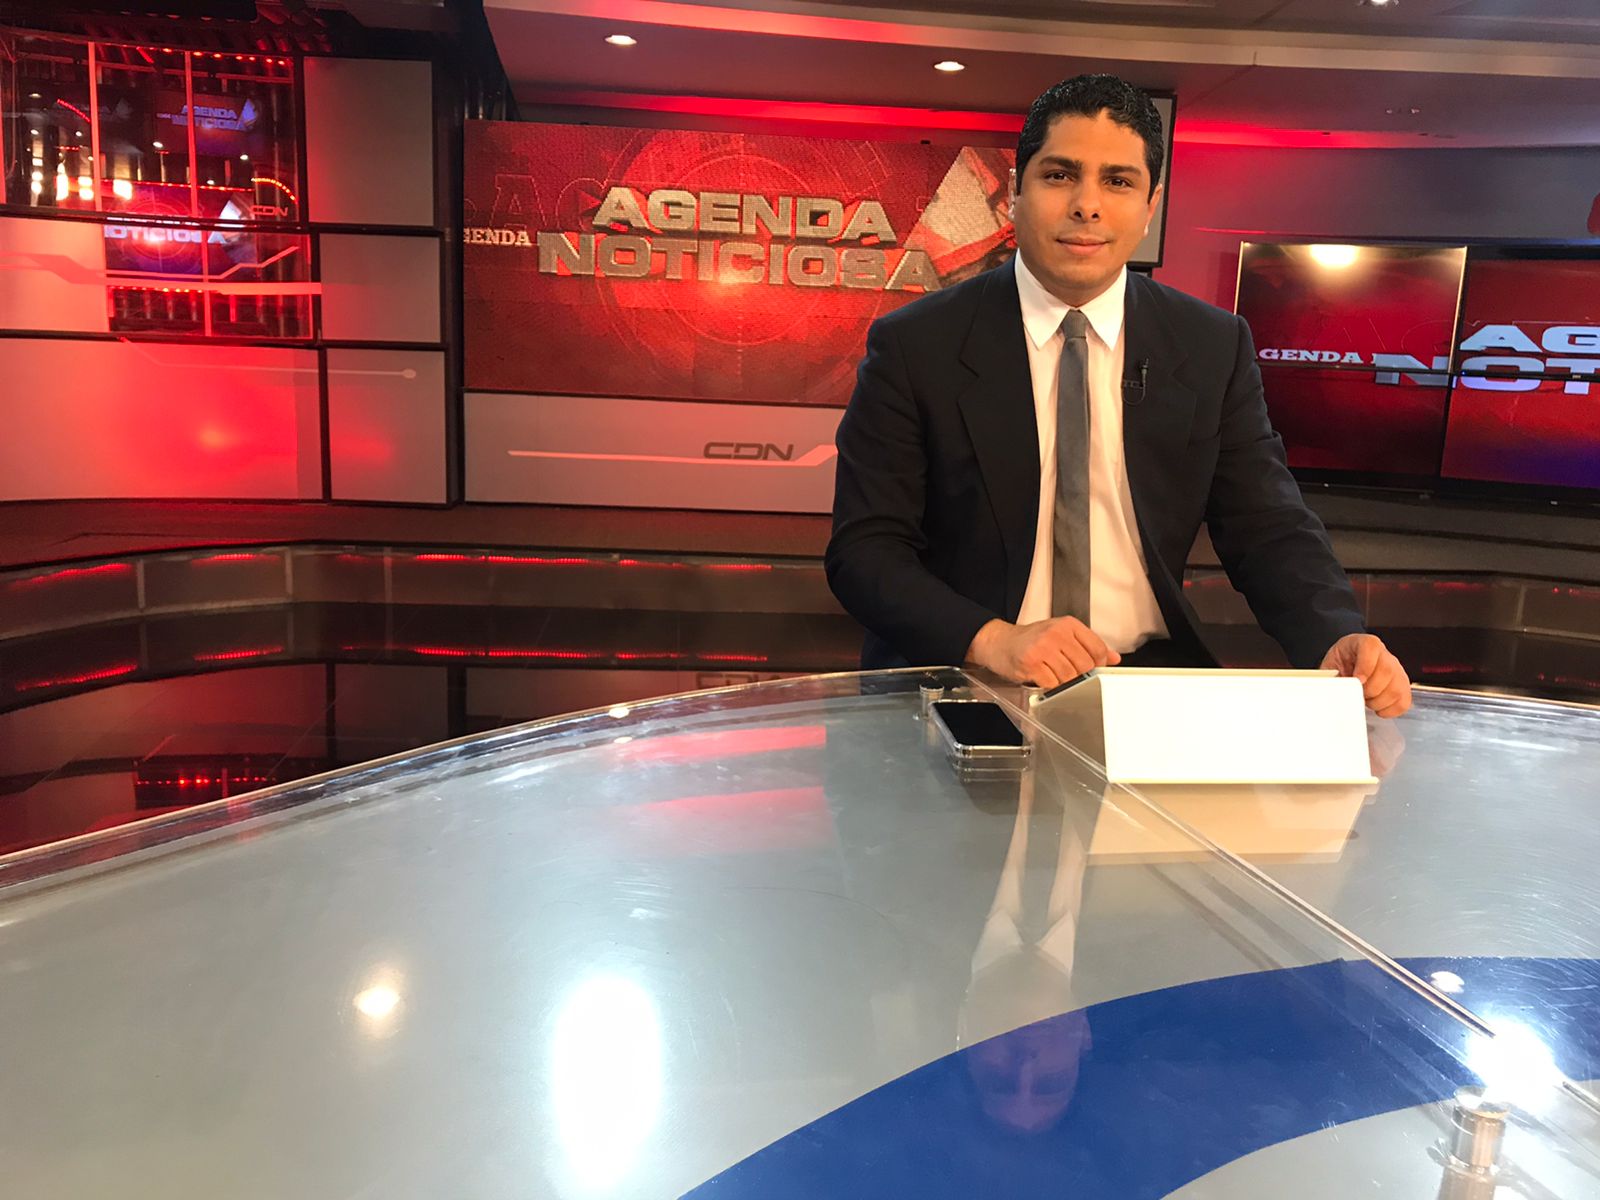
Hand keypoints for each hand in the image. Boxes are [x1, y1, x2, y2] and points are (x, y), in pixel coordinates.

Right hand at [966, 617, 1120, 688]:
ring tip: (1053, 675)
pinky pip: (1052, 684)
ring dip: (1064, 683)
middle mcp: (1056, 633)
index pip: (1097, 649)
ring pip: (1070, 676)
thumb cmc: (1029, 640)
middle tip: (1068, 675)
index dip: (1098, 665)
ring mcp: (1043, 648)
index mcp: (1068, 625)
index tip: (1091, 670)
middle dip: (1080, 676)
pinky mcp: (1031, 663)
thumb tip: (1113, 658)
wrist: (998, 642)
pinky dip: (1049, 686)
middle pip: (1085, 665)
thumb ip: (1088, 645)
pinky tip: (1042, 678)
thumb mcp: (1061, 635)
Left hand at [1319, 633, 1411, 717]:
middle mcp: (1384, 655)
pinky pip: (1404, 701)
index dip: (1365, 666)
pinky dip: (1390, 709)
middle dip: (1370, 690)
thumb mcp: (1330, 665)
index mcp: (1364, 643)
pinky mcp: (1403, 685)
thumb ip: (1331, 676)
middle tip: (1359, 694)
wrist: (1348, 664)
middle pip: (1387, 671)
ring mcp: (1397, 670)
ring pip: (1397, 688)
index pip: (1371, 647)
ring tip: (1366, 700)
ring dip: (1378, 702)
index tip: (1357, 680)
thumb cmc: (1340, 663)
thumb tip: (1332, 692)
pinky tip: (1377, 707)